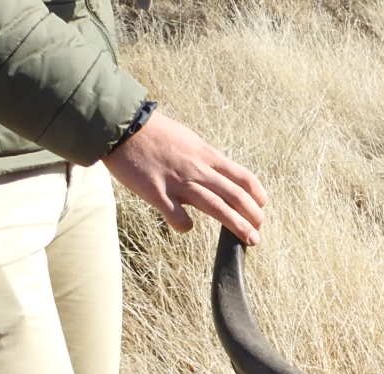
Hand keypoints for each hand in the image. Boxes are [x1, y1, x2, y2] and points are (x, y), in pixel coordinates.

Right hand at [104, 111, 266, 244]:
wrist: (121, 125)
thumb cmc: (153, 131)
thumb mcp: (187, 139)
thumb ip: (203, 157)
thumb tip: (218, 172)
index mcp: (206, 155)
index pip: (242, 176)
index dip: (257, 193)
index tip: (262, 205)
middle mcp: (198, 169)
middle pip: (235, 196)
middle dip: (253, 215)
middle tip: (259, 230)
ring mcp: (179, 183)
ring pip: (217, 208)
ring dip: (237, 226)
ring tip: (251, 239)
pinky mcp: (157, 193)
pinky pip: (178, 217)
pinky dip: (185, 226)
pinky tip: (186, 227)